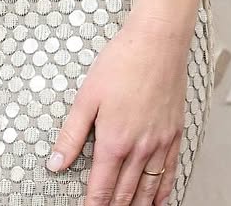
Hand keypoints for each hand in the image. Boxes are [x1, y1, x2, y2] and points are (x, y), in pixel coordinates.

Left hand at [45, 12, 192, 204]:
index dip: (93, 205)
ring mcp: (160, 143)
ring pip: (148, 189)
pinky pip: (170, 172)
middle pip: (125, 194)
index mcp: (114, 141)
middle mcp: (140, 148)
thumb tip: (56, 162)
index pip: (102, 188)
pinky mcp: (174, 134)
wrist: (157, 42)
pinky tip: (158, 200)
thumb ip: (71, 134)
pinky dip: (163, 191)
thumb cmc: (122, 62)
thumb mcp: (87, 96)